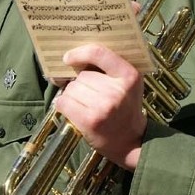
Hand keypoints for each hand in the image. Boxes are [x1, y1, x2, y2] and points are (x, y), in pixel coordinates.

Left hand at [54, 44, 146, 170]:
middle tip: (91, 97)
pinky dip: (64, 105)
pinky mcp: (90, 120)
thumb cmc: (125, 109)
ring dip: (72, 95)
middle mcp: (117, 90)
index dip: (79, 53)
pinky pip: (63, 102)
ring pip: (71, 89)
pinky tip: (74, 111)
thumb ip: (108, 69)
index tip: (68, 58)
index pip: (98, 53)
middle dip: (80, 84)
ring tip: (86, 106)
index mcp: (129, 75)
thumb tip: (71, 59)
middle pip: (82, 76)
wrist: (131, 141)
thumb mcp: (127, 84)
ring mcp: (103, 106)